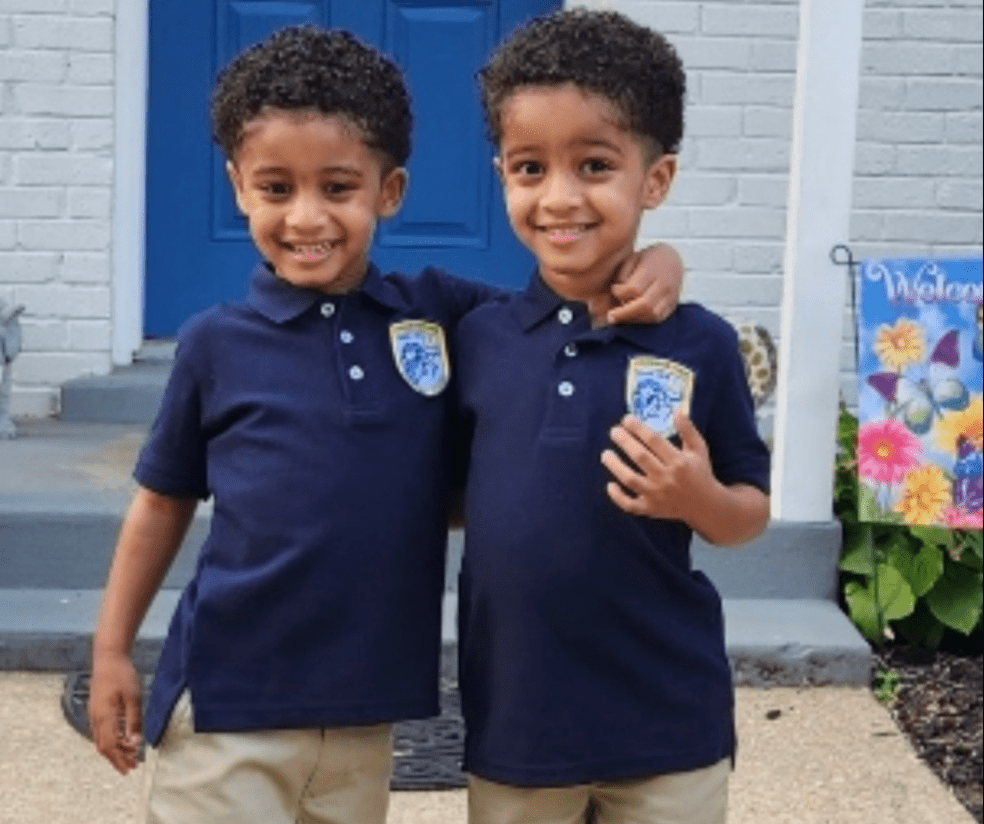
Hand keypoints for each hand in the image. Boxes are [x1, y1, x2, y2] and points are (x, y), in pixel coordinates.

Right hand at [89, 651, 142, 774]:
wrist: (108, 659)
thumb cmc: (122, 675)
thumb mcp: (133, 697)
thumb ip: (134, 721)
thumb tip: (135, 743)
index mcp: (104, 717)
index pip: (112, 746)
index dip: (121, 758)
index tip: (132, 767)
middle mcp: (96, 719)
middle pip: (104, 747)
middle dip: (117, 760)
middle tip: (130, 768)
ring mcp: (94, 715)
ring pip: (101, 741)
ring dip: (114, 752)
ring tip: (127, 758)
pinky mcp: (96, 710)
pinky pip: (101, 733)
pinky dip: (110, 742)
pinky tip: (121, 742)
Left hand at [601, 412, 712, 521]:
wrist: (706, 506)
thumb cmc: (699, 473)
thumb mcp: (699, 449)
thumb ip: (687, 430)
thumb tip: (676, 411)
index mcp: (679, 462)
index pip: (654, 441)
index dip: (638, 429)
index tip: (626, 419)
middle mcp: (667, 479)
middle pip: (641, 457)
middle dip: (625, 443)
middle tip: (614, 431)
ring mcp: (657, 496)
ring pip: (631, 480)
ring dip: (616, 466)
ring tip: (605, 454)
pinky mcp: (651, 509)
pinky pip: (630, 505)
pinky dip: (618, 497)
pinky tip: (610, 484)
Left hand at [608, 242, 683, 324]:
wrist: (673, 259)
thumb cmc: (647, 260)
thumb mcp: (633, 259)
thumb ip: (623, 275)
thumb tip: (617, 295)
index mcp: (654, 269)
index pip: (635, 288)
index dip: (620, 292)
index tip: (613, 289)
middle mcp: (665, 284)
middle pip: (645, 305)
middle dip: (624, 313)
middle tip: (610, 317)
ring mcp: (671, 296)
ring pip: (652, 314)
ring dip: (634, 319)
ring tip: (620, 317)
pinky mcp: (673, 305)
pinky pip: (658, 318)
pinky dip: (643, 321)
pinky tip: (632, 318)